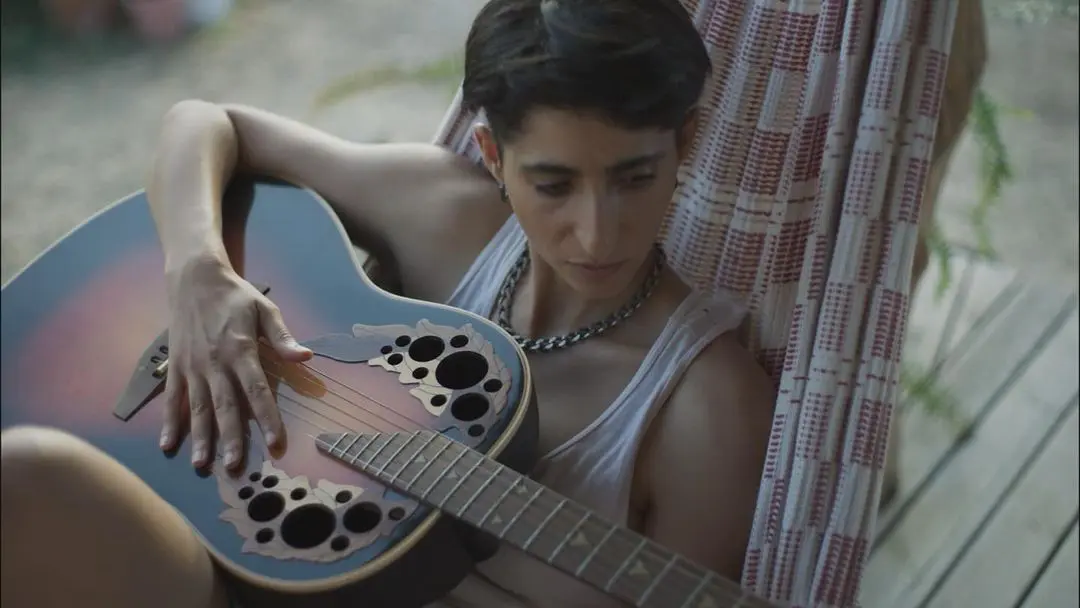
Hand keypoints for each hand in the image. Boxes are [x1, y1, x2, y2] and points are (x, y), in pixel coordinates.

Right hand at [159, 257, 311, 468]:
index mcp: (241, 350)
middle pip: (225, 406)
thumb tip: (305, 357)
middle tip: (234, 468)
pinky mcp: (175, 367)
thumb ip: (282, 337)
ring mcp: (192, 366)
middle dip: (230, 439)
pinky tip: (168, 445)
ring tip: (202, 465)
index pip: (258, 390)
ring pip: (197, 408)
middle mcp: (215, 363)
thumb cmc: (235, 296)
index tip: (275, 444)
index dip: (267, 419)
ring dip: (200, 438)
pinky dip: (169, 422)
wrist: (194, 279)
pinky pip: (172, 399)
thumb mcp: (265, 309)